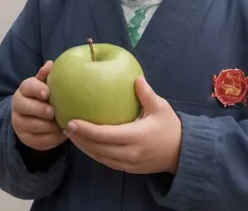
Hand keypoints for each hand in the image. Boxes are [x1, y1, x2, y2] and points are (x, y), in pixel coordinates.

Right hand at [11, 61, 65, 151]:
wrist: (35, 115)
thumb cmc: (44, 95)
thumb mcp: (45, 84)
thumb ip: (46, 75)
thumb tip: (50, 64)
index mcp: (23, 90)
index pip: (27, 87)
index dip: (37, 90)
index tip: (47, 93)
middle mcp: (18, 107)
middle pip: (26, 108)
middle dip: (40, 110)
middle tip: (53, 112)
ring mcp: (19, 124)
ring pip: (31, 126)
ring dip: (48, 126)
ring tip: (62, 124)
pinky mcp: (25, 139)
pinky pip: (38, 141)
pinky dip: (51, 139)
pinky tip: (62, 134)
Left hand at [65, 77, 181, 174]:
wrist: (181, 152)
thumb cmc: (170, 126)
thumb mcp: (161, 107)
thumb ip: (147, 94)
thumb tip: (136, 78)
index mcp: (136, 136)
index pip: (106, 135)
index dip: (87, 130)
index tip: (72, 121)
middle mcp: (130, 153)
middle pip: (98, 148)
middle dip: (80, 139)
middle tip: (66, 126)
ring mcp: (128, 163)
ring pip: (100, 157)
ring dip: (84, 147)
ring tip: (72, 134)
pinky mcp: (128, 168)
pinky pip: (106, 161)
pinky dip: (94, 153)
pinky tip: (86, 143)